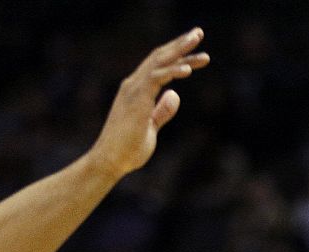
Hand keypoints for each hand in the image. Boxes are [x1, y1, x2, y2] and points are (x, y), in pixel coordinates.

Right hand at [89, 28, 211, 176]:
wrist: (109, 161)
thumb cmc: (127, 149)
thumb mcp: (150, 128)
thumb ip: (161, 112)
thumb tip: (174, 96)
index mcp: (137, 90)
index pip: (159, 66)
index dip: (178, 57)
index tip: (198, 54)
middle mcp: (134, 85)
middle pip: (160, 57)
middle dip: (180, 44)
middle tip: (199, 32)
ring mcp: (133, 90)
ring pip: (159, 62)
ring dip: (179, 50)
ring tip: (198, 40)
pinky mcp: (136, 99)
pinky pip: (156, 78)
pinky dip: (172, 71)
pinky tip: (187, 69)